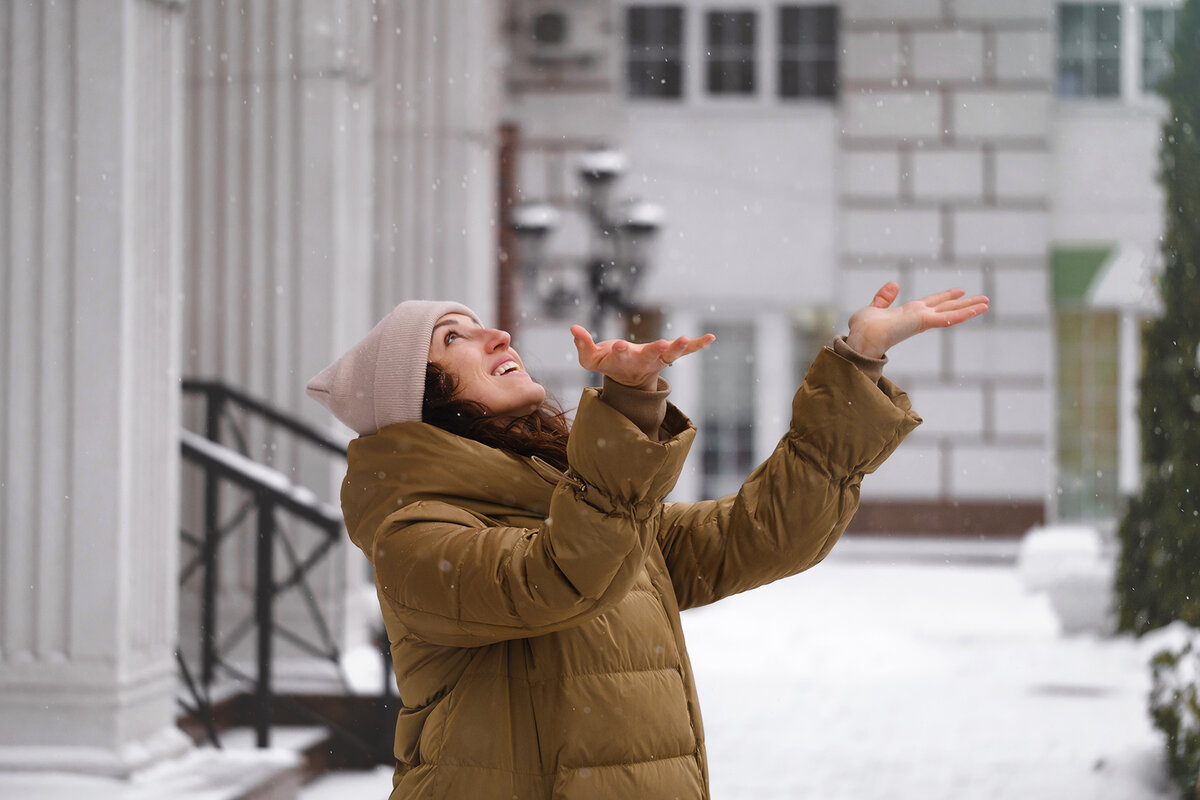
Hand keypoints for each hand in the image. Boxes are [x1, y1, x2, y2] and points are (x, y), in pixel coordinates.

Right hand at [570, 325, 715, 389]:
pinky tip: (711, 338)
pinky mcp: (668, 354)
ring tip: (686, 338)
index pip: (620, 356)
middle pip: (650, 356)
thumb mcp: (590, 358)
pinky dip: (698, 345)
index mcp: (623, 361)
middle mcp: (642, 361)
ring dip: (679, 347)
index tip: (618, 345)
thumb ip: (583, 344)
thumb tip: (573, 328)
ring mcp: (658, 359)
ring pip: (670, 355)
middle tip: (664, 343)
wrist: (628, 378)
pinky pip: (686, 351)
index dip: (618, 351)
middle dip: (656, 350)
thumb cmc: (608, 363)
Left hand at [846, 282, 989, 358]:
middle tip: (984, 299)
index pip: (932, 303)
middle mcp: (918, 316)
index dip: (945, 297)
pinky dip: (962, 314)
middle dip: (965, 304)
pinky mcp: (923, 322)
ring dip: (970, 308)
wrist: (861, 338)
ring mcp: (922, 320)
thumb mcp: (873, 308)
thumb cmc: (863, 329)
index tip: (959, 292)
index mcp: (909, 313)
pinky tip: (977, 310)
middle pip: (947, 307)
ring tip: (987, 304)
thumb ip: (884, 298)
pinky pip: (947, 318)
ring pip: (951, 313)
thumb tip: (894, 284)